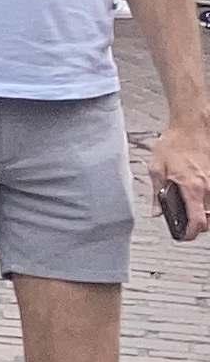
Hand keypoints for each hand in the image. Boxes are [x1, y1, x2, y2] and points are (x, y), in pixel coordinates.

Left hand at [154, 118, 209, 240]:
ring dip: (205, 215)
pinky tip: (199, 199)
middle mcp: (209, 187)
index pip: (198, 222)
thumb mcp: (156, 168)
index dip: (190, 233)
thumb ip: (158, 193)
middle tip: (185, 223)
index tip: (183, 235)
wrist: (193, 126)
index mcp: (192, 188)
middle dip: (198, 226)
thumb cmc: (175, 143)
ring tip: (192, 211)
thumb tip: (157, 212)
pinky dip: (208, 203)